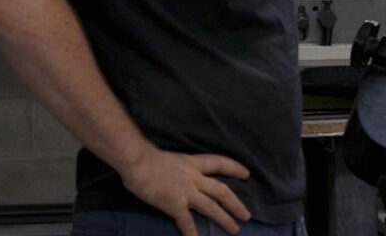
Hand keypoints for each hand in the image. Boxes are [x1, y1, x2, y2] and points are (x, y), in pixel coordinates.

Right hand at [120, 144, 251, 235]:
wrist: (138, 162)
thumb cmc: (146, 157)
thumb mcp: (170, 158)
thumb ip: (177, 169)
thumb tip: (174, 175)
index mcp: (193, 163)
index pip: (219, 163)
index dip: (234, 168)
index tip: (247, 174)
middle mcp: (194, 178)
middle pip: (221, 191)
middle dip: (235, 204)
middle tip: (246, 215)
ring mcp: (186, 192)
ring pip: (211, 207)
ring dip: (224, 219)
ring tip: (235, 229)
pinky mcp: (175, 205)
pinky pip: (187, 222)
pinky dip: (192, 233)